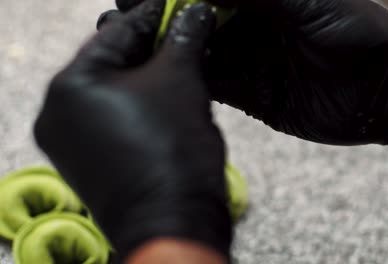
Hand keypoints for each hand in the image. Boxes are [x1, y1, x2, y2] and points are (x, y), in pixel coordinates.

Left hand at [34, 0, 231, 261]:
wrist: (173, 222)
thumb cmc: (172, 151)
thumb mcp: (181, 81)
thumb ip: (183, 37)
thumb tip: (195, 11)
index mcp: (69, 87)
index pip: (116, 33)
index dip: (153, 17)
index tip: (178, 8)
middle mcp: (58, 114)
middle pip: (112, 63)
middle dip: (152, 49)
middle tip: (184, 36)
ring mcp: (71, 142)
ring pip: (114, 93)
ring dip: (148, 77)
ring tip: (181, 65)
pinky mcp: (90, 162)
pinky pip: (115, 119)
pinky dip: (140, 105)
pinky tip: (167, 98)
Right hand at [106, 0, 387, 150]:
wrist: (381, 91)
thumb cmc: (356, 33)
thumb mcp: (306, 2)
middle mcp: (248, 23)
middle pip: (192, 16)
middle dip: (157, 15)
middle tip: (121, 16)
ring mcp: (246, 58)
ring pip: (194, 50)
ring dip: (162, 48)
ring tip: (125, 44)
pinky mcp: (248, 92)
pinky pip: (210, 82)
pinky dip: (185, 77)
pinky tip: (158, 75)